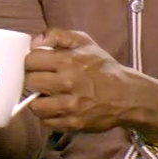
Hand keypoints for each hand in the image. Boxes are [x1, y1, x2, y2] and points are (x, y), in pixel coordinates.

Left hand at [25, 28, 157, 132]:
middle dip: (31, 81)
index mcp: (68, 61)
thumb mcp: (84, 42)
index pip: (31, 60)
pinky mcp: (73, 123)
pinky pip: (46, 122)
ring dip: (37, 101)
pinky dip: (48, 116)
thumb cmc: (102, 67)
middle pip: (29, 83)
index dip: (30, 62)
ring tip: (45, 96)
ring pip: (35, 106)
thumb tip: (34, 42)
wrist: (127, 96)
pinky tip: (55, 108)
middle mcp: (68, 83)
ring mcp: (70, 106)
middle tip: (39, 81)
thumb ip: (57, 35)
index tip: (35, 65)